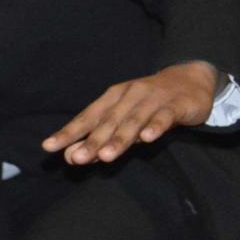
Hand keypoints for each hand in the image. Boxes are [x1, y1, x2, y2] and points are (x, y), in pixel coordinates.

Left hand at [42, 61, 218, 165]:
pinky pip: (164, 117)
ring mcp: (153, 99)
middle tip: (77, 159)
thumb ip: (99, 138)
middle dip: (92, 141)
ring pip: (134, 120)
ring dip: (120, 138)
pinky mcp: (176, 104)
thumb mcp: (122, 119)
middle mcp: (129, 96)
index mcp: (112, 98)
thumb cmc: (148, 104)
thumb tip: (71, 157)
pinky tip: (147, 138)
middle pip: (108, 121)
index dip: (69, 132)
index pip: (87, 117)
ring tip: (106, 156)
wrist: (190, 80)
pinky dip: (155, 126)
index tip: (49, 146)